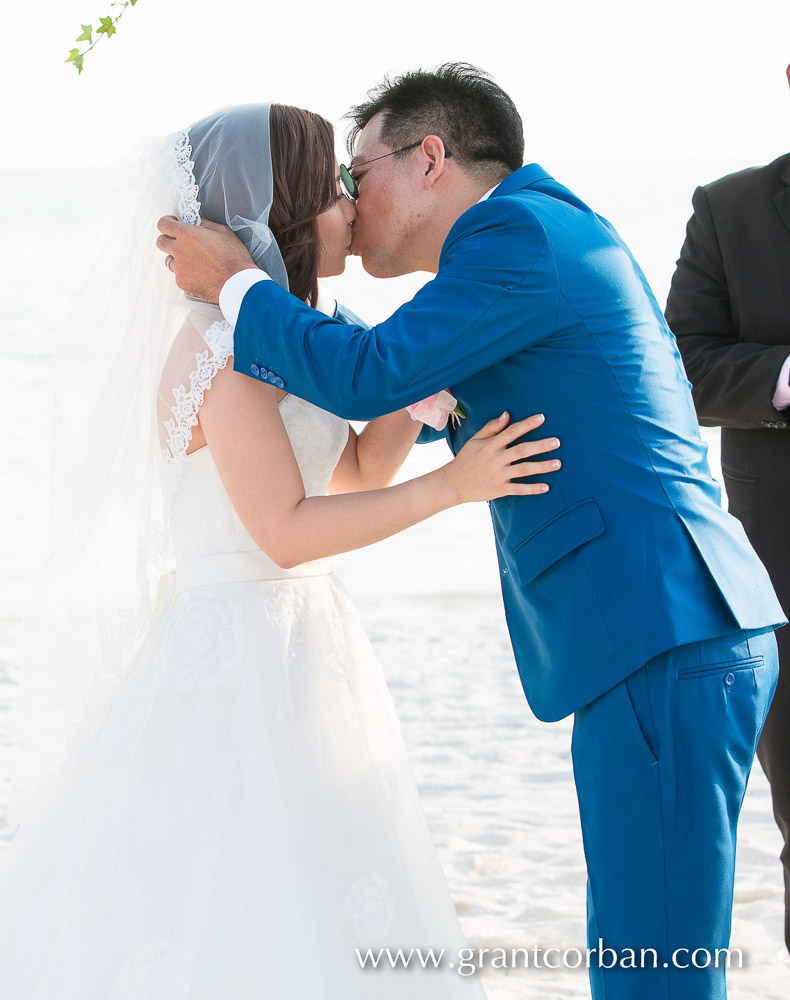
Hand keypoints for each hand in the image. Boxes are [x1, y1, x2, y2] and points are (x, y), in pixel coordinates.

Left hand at [156, 216, 256, 301]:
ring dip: (178, 259)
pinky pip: (178, 276)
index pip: (163, 224)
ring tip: (194, 262)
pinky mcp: (182, 283)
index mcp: (187, 234)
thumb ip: (205, 224)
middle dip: (168, 240)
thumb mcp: (223, 232)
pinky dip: (186, 274)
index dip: (166, 222)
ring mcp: (179, 268)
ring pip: (169, 261)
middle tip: (180, 242)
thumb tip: (196, 222)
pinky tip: (200, 274)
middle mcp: (179, 250)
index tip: (172, 224)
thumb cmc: (234, 257)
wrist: (238, 283)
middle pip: (160, 242)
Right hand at [441, 412, 559, 503]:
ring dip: (542, 466)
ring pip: (523, 470)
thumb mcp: (475, 440)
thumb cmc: (466, 459)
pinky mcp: (499, 490)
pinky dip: (532, 489)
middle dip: (540, 446)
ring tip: (558, 463)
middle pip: (522, 450)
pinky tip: (547, 487)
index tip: (542, 418)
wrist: (452, 484)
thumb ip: (491, 428)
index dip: (527, 424)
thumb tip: (507, 414)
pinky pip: (519, 489)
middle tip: (557, 442)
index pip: (511, 432)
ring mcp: (498, 475)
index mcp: (490, 445)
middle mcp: (495, 459)